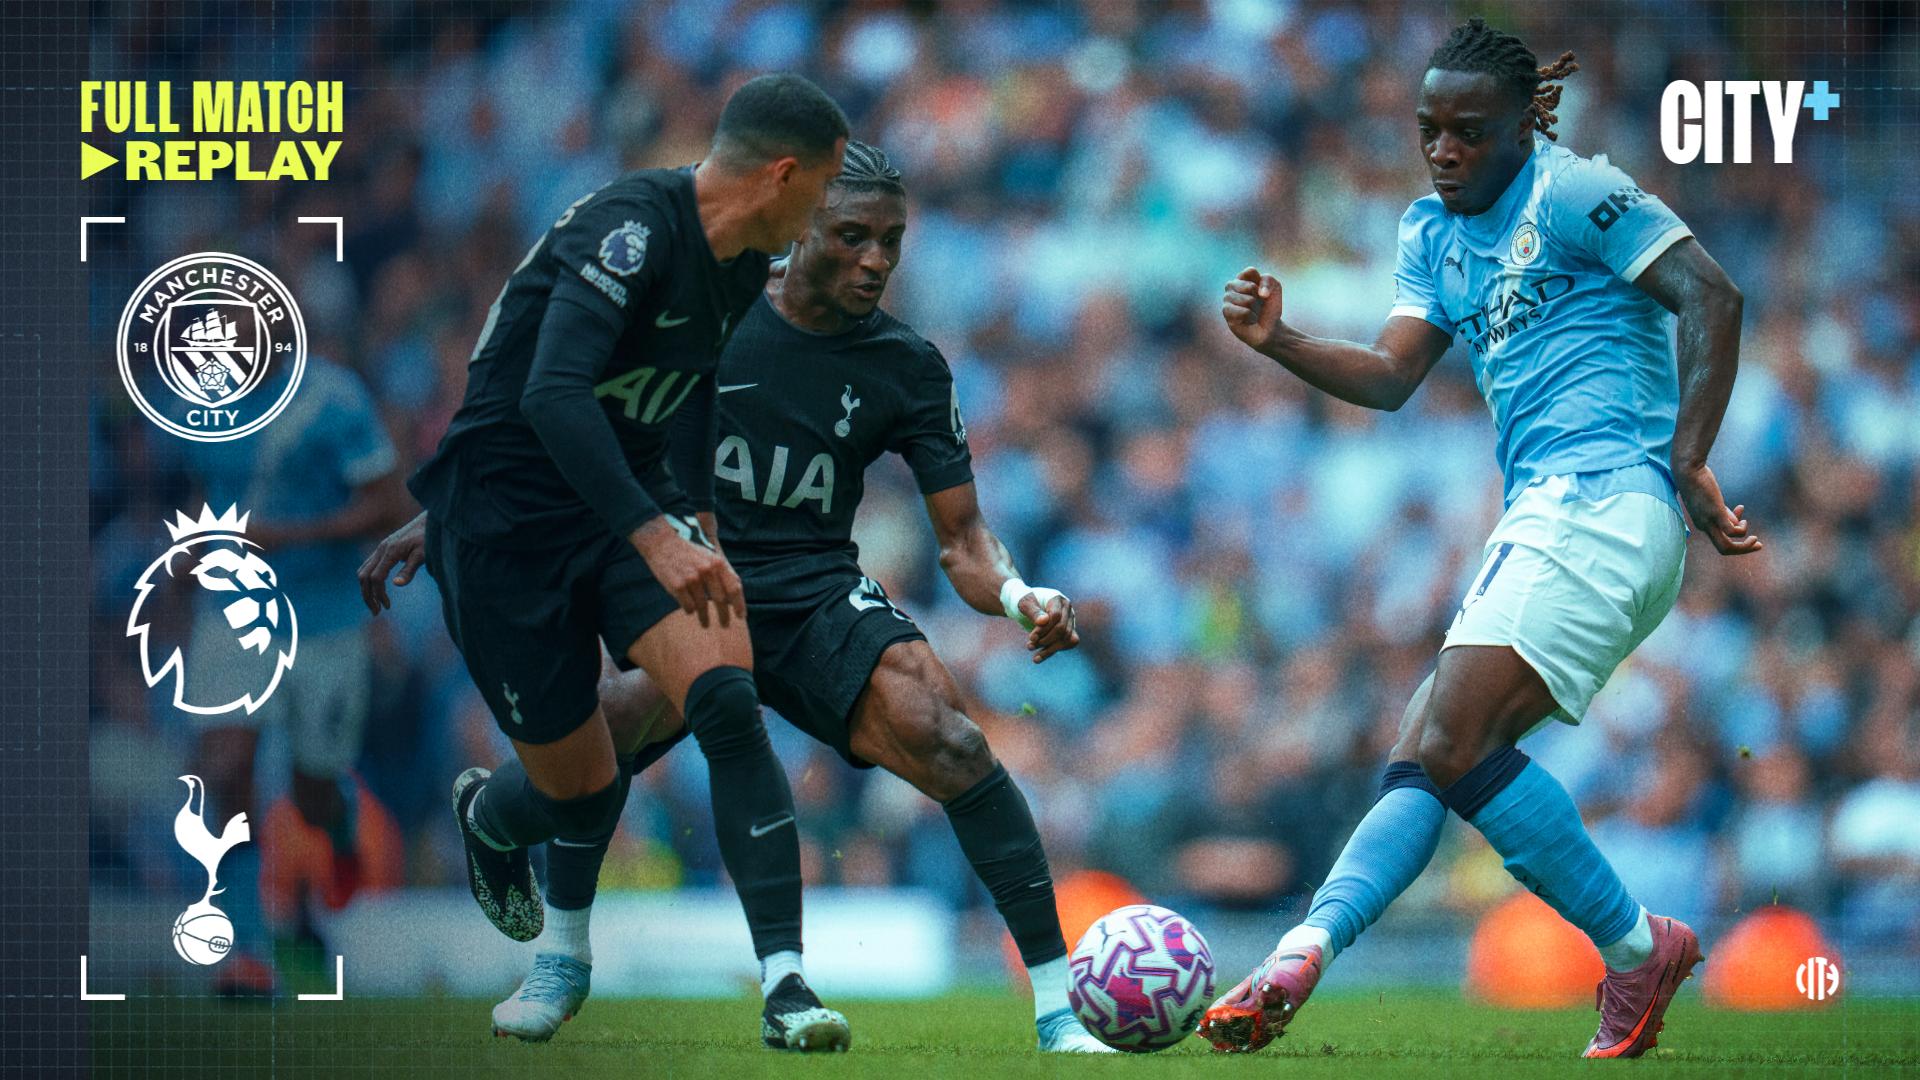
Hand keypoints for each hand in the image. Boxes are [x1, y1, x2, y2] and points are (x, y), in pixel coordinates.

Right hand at [358, 511, 428, 613]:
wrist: (429, 520)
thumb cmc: (429, 537)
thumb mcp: (423, 554)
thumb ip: (409, 569)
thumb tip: (396, 584)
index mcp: (390, 551)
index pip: (376, 578)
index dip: (379, 594)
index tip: (388, 606)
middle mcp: (381, 549)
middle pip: (363, 576)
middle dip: (367, 595)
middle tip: (377, 612)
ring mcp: (380, 548)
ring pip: (363, 571)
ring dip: (366, 589)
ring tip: (377, 604)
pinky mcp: (383, 549)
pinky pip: (368, 566)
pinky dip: (369, 580)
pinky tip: (378, 590)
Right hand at [629, 515, 744, 627]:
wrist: (661, 543)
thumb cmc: (688, 553)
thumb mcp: (709, 556)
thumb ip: (722, 572)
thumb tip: (736, 590)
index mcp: (717, 562)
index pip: (734, 588)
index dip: (739, 604)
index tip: (741, 616)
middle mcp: (707, 570)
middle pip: (720, 600)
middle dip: (724, 616)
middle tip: (725, 625)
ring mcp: (691, 578)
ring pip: (702, 606)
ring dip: (705, 617)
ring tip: (705, 623)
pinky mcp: (677, 586)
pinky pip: (688, 607)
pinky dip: (689, 610)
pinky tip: (689, 610)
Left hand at [1021, 592, 1079, 662]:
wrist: (1026, 606)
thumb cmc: (1023, 601)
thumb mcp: (1024, 604)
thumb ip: (1033, 611)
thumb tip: (1044, 621)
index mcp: (1057, 599)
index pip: (1056, 616)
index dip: (1044, 629)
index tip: (1031, 637)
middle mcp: (1067, 609)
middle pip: (1062, 628)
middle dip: (1045, 640)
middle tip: (1029, 645)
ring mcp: (1070, 619)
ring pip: (1067, 638)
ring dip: (1050, 650)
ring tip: (1035, 657)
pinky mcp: (1069, 630)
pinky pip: (1070, 642)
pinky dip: (1057, 650)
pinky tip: (1043, 655)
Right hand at [1222, 267, 1284, 351]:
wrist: (1269, 328)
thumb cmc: (1269, 307)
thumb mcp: (1275, 288)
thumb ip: (1268, 280)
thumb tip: (1260, 293)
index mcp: (1241, 277)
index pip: (1250, 271)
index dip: (1262, 284)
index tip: (1263, 293)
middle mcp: (1231, 286)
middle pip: (1251, 286)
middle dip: (1260, 299)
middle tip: (1257, 305)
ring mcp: (1226, 299)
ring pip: (1249, 300)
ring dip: (1256, 309)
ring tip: (1253, 313)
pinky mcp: (1226, 312)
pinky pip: (1245, 312)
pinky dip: (1252, 318)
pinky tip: (1249, 321)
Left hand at [1674, 463, 1761, 554]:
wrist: (1687, 471)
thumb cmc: (1699, 481)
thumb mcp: (1712, 500)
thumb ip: (1724, 510)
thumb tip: (1739, 513)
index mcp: (1703, 524)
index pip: (1721, 536)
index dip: (1736, 531)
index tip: (1743, 517)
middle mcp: (1704, 526)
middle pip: (1723, 549)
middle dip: (1742, 550)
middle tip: (1758, 544)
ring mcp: (1708, 522)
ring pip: (1725, 547)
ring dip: (1744, 547)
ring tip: (1755, 539)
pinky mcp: (1715, 513)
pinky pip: (1731, 531)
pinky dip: (1741, 531)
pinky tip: (1744, 522)